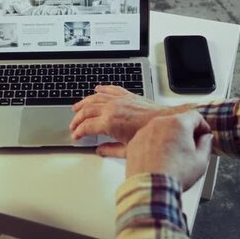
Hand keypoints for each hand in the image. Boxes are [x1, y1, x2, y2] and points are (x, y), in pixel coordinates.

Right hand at [70, 85, 195, 156]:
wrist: (165, 122)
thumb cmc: (150, 135)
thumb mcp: (128, 149)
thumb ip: (110, 150)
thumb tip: (100, 151)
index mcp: (109, 123)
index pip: (86, 126)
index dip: (78, 132)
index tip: (76, 136)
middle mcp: (111, 108)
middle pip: (86, 111)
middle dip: (77, 119)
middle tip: (73, 125)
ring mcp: (119, 100)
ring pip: (94, 98)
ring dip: (84, 102)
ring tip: (77, 107)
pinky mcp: (127, 95)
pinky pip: (110, 89)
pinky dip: (102, 89)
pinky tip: (97, 89)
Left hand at [125, 111, 212, 189]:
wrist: (151, 188)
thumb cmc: (175, 174)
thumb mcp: (201, 160)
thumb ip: (206, 144)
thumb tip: (205, 138)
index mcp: (178, 123)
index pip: (195, 116)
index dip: (203, 127)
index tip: (204, 135)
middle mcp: (159, 123)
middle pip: (177, 122)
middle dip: (185, 133)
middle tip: (190, 148)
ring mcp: (145, 132)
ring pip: (161, 130)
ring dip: (168, 139)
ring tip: (173, 157)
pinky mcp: (134, 142)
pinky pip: (148, 139)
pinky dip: (154, 146)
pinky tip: (159, 160)